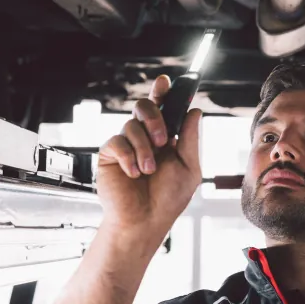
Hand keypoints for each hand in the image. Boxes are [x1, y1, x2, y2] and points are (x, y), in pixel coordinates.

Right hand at [96, 75, 201, 250]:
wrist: (144, 222)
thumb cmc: (167, 200)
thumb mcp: (188, 168)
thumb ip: (189, 139)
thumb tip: (195, 111)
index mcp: (165, 138)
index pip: (163, 108)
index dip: (162, 92)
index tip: (165, 81)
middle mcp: (144, 138)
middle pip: (144, 107)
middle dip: (155, 118)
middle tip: (163, 141)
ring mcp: (126, 146)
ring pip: (131, 125)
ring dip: (144, 148)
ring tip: (149, 170)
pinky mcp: (109, 156)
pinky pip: (116, 142)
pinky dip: (128, 157)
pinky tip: (134, 174)